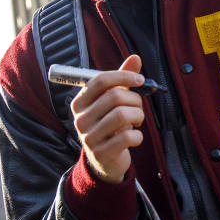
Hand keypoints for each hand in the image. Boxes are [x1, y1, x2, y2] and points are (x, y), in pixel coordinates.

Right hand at [70, 55, 145, 182]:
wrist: (105, 161)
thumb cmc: (110, 125)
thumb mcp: (114, 101)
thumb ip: (123, 80)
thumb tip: (135, 57)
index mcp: (79, 102)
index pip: (100, 80)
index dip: (124, 76)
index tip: (140, 80)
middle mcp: (80, 119)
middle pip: (114, 96)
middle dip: (135, 99)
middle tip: (138, 107)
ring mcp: (89, 137)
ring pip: (123, 115)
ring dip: (138, 116)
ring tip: (136, 121)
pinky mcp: (102, 153)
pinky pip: (128, 137)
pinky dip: (138, 136)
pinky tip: (134, 138)